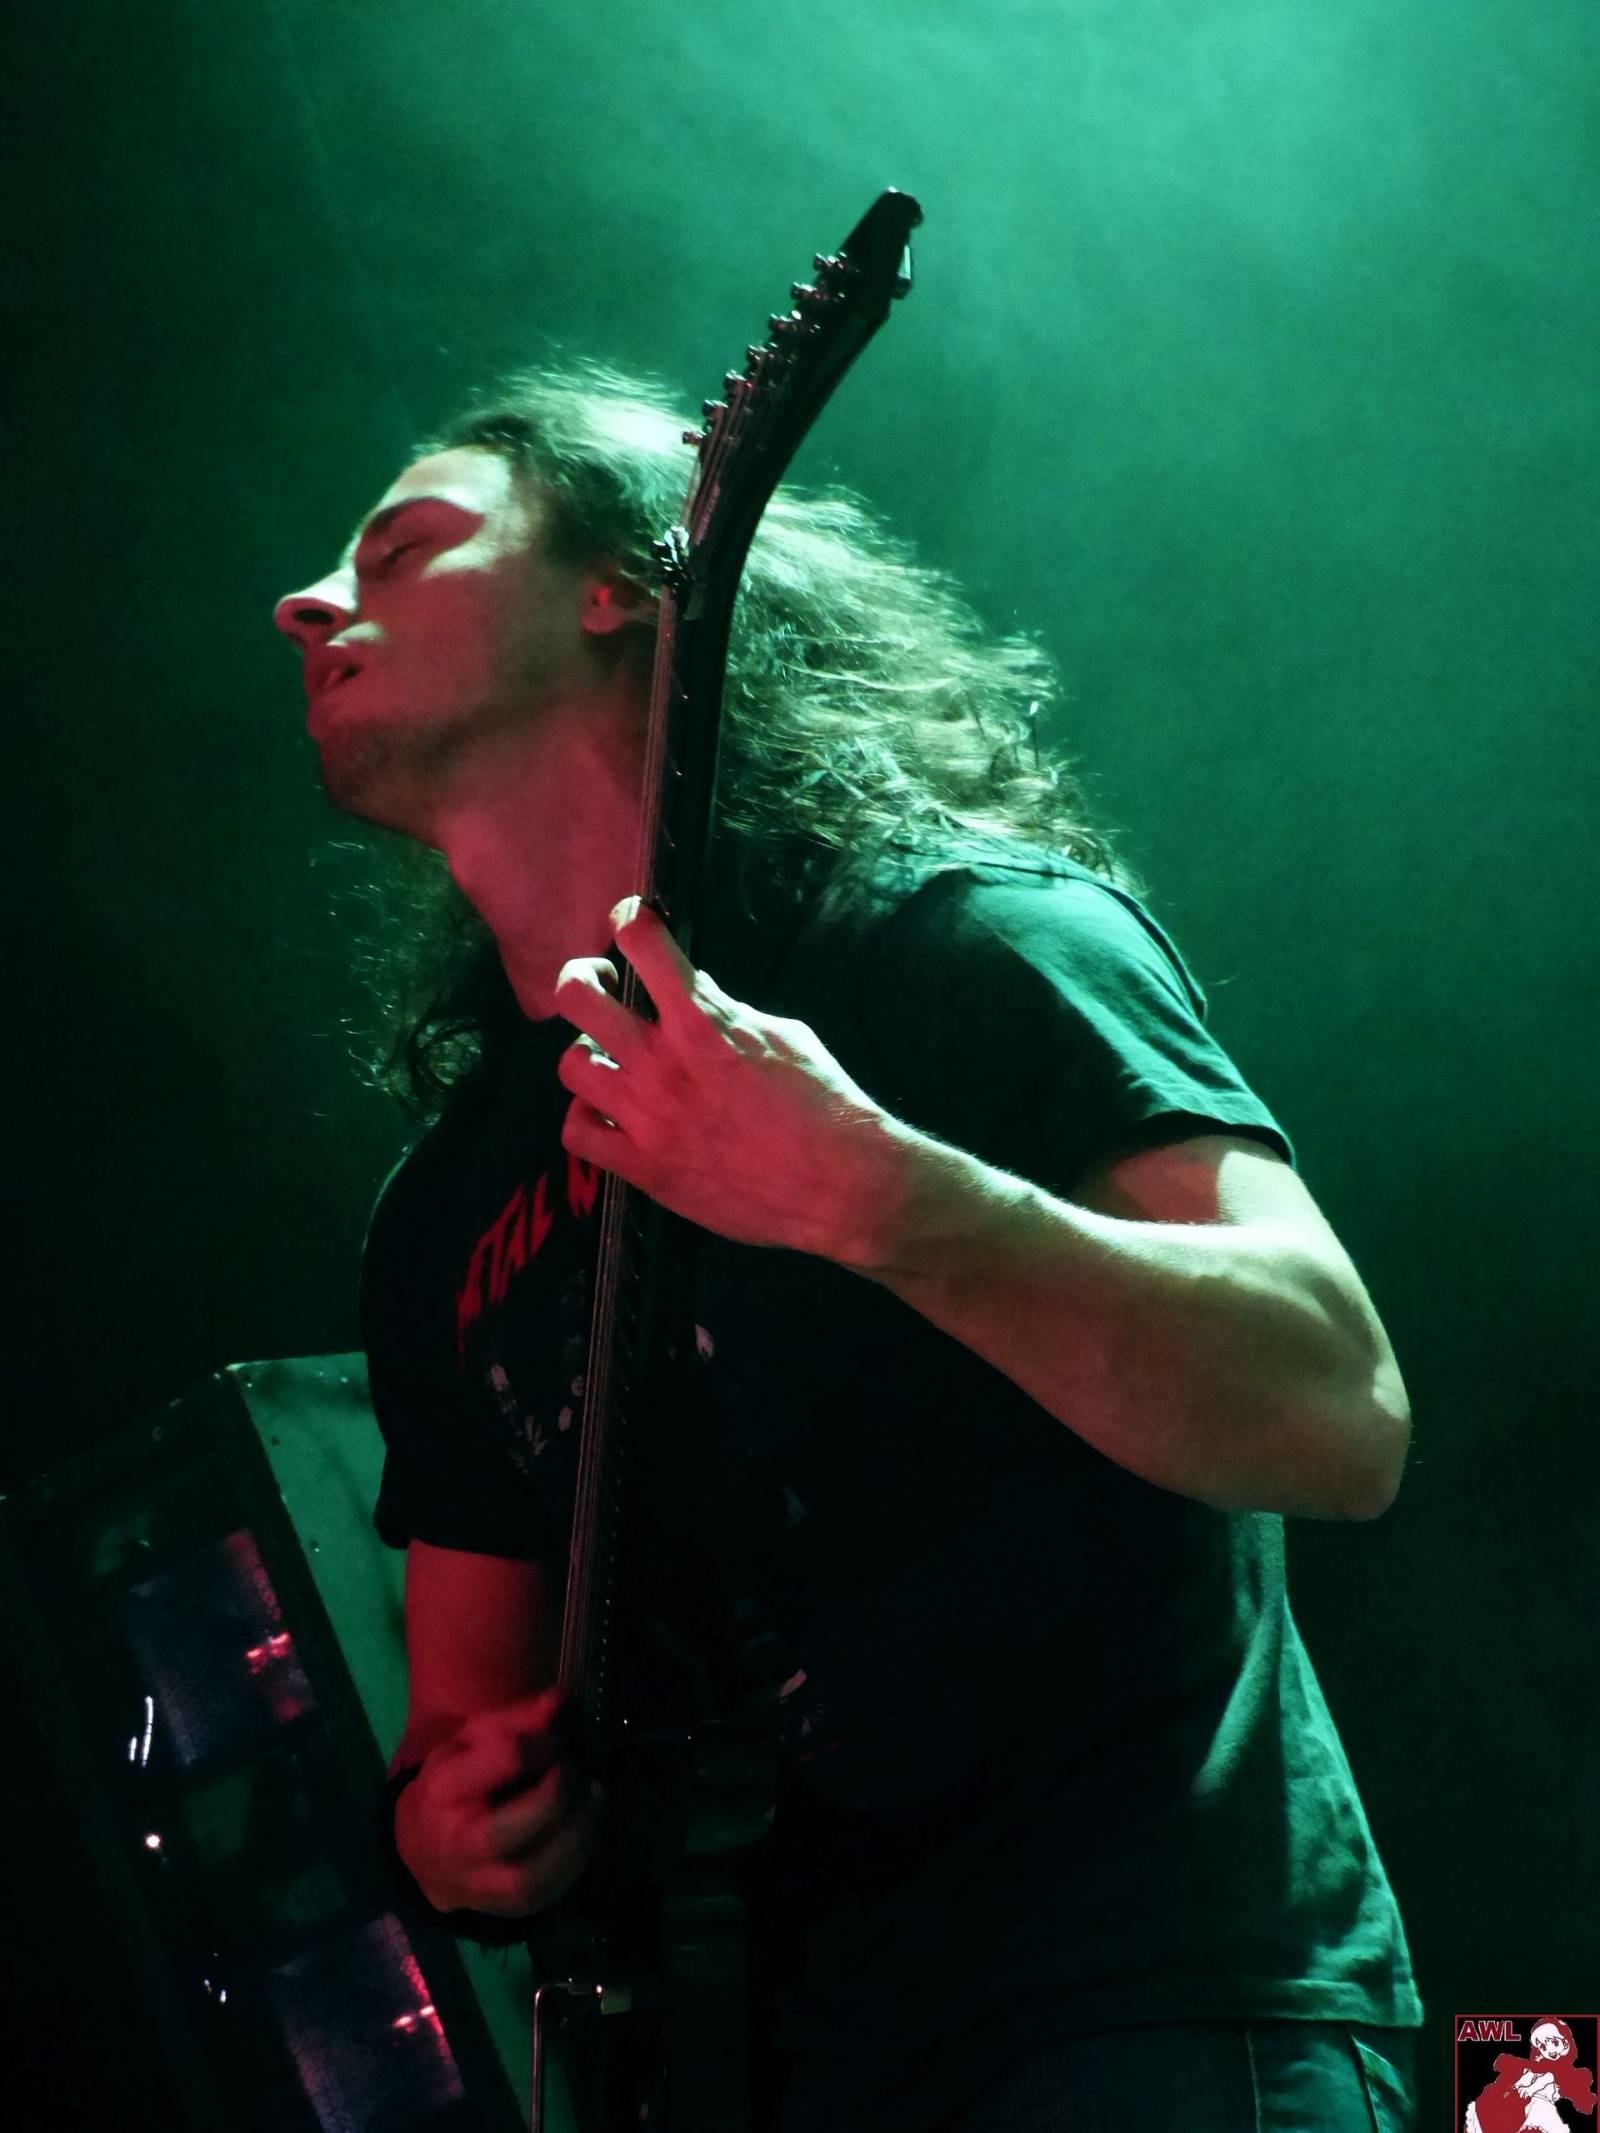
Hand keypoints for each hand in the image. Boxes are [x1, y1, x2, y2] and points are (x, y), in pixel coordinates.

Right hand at [393, 1689, 603, 1917]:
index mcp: (442, 1790)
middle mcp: (455, 1845)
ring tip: (594, 1798)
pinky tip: (587, 1828)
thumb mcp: (473, 1740)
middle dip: (556, 1796)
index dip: (543, 1744)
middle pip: (504, 1831)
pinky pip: (547, 1894)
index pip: (505, 1760)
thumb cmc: (457, 1783)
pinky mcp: (506, 1909)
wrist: (426, 1851)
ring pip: (529, 1876)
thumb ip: (517, 1719)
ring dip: (576, 1834)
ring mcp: (479, 1885)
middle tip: (575, 1772)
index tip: (556, 1740)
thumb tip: (561, 1700)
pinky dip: (578, 1859)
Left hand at [553, 897, 905, 1264]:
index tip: (631, 921)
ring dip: (589, 1054)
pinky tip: (611, 1115)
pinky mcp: (643, 1168)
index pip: (642, 942)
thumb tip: (696, 993)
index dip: (629, 919)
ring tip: (611, 1059)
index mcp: (702, 1020)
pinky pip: (578, 1134)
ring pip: (571, 1065)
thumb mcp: (785, 1035)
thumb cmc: (825, 1103)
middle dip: (584, 978)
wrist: (838, 1185)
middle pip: (577, 996)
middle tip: (601, 986)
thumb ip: (730, 1012)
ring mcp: (646, 1117)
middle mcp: (662, 1062)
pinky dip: (589, 1119)